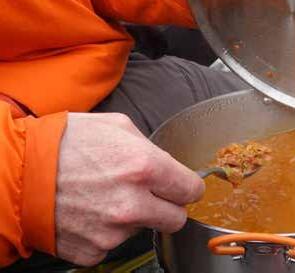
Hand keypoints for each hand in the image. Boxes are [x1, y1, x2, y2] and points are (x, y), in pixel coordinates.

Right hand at [55, 112, 203, 265]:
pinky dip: (108, 229)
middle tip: (152, 194)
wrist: (22, 171)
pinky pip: (115, 242)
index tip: (182, 186)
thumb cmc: (69, 142)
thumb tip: (167, 167)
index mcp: (145, 167)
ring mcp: (112, 232)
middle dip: (168, 205)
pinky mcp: (93, 250)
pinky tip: (92, 210)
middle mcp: (132, 204)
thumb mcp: (118, 126)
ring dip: (135, 215)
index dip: (187, 186)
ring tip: (107, 194)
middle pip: (176, 219)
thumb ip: (150, 148)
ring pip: (144, 229)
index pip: (191, 190)